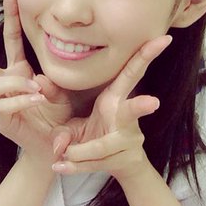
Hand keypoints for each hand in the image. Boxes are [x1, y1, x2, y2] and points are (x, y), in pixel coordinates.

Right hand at [0, 0, 72, 165]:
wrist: (56, 146)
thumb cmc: (58, 116)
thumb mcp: (63, 93)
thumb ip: (54, 83)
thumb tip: (39, 80)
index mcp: (19, 70)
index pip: (12, 39)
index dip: (11, 15)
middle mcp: (5, 83)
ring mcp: (0, 102)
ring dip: (14, 83)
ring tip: (36, 90)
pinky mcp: (2, 121)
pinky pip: (4, 105)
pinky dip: (21, 101)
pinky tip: (36, 101)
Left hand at [52, 35, 172, 181]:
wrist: (119, 164)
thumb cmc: (96, 131)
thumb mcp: (73, 114)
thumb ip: (56, 98)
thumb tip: (41, 81)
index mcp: (116, 98)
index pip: (132, 74)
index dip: (147, 55)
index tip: (164, 38)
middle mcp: (125, 117)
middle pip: (133, 110)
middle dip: (141, 106)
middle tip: (154, 102)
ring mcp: (127, 140)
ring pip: (101, 146)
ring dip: (79, 151)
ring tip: (61, 155)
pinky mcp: (121, 159)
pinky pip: (93, 163)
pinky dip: (73, 166)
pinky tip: (59, 167)